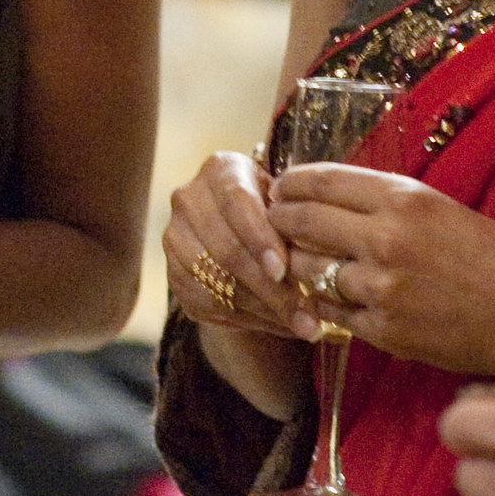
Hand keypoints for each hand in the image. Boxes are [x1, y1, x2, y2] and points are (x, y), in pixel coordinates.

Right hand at [164, 148, 318, 341]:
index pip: (236, 202)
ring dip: (264, 310)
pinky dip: (248, 320)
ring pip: (217, 282)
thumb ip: (299, 227)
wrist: (244, 227)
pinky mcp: (173, 275)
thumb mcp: (290, 206)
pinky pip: (208, 303)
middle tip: (307, 317)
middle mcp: (188, 199)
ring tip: (303, 327)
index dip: (258, 237)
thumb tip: (321, 272)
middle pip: (226, 248)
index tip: (281, 269)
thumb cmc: (279, 211)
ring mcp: (175, 238)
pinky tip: (280, 326)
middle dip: (270, 288)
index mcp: (220, 169)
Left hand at [269, 163, 494, 380]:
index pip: (320, 180)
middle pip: (301, 221)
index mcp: (403, 200)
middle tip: (273, 221)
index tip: (281, 187)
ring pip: (306, 269)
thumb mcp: (440, 208)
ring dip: (298, 265)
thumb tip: (330, 195)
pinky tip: (332, 296)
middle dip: (279, 219)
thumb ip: (385, 201)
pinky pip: (329, 310)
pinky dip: (325, 302)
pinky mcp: (382, 329)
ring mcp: (380, 288)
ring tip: (302, 261)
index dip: (291, 183)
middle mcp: (386, 239)